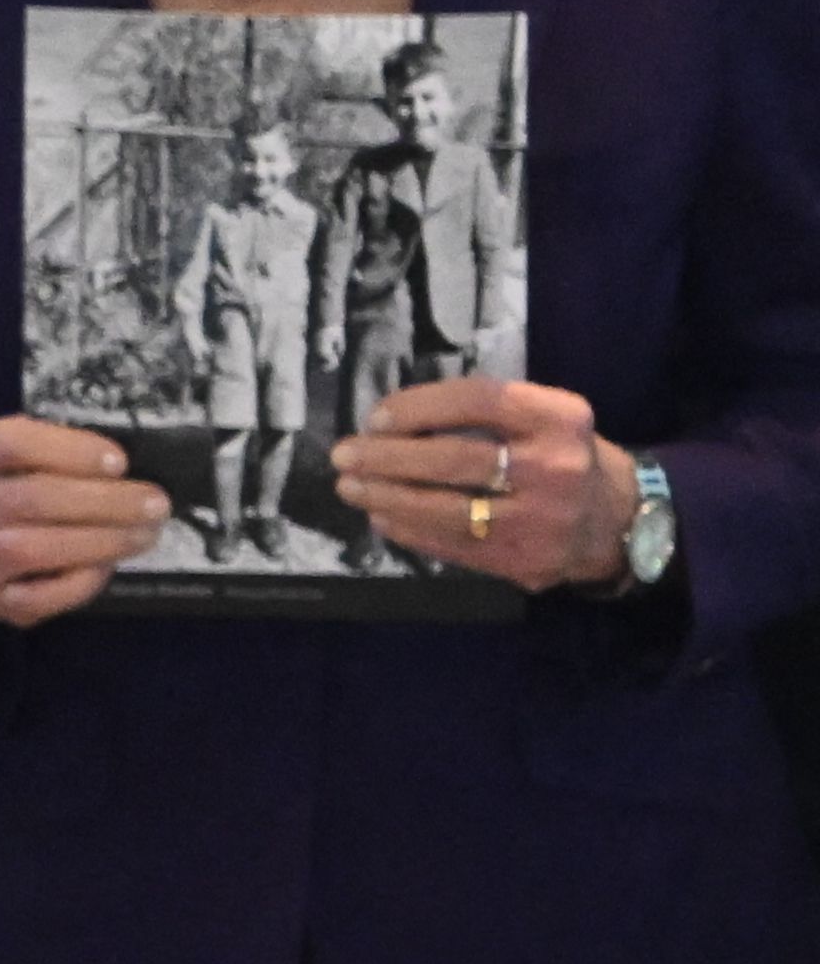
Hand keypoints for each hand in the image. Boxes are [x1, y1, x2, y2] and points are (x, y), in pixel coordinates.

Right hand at [0, 412, 169, 625]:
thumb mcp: (5, 451)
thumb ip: (49, 448)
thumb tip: (117, 466)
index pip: (12, 444)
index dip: (71, 451)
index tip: (119, 461)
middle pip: (37, 498)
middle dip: (108, 501)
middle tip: (155, 503)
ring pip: (41, 548)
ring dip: (105, 541)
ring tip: (145, 534)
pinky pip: (42, 595)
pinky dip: (82, 581)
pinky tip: (105, 566)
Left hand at [334, 373, 640, 590]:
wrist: (619, 521)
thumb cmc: (561, 455)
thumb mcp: (543, 417)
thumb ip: (483, 413)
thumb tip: (389, 422)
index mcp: (559, 420)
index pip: (479, 401)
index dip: (420, 406)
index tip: (376, 417)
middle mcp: (557, 469)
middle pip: (457, 460)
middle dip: (388, 458)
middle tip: (343, 455)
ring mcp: (544, 521)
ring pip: (450, 510)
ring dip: (388, 498)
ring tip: (350, 487)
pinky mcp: (528, 562)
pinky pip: (456, 547)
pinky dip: (411, 532)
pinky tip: (383, 518)